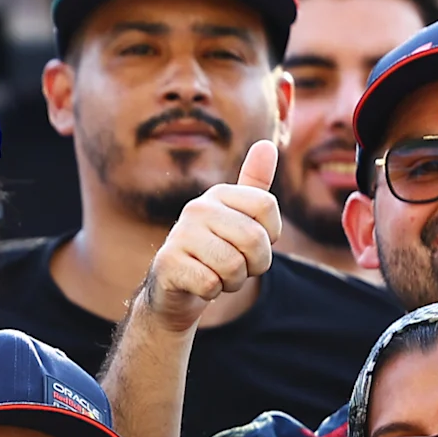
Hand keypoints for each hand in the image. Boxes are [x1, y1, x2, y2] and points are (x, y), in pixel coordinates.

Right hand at [140, 139, 281, 332]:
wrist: (174, 289)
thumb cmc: (214, 253)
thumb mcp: (238, 218)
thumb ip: (254, 185)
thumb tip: (266, 144)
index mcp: (218, 194)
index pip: (267, 205)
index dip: (270, 235)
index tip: (250, 243)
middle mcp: (196, 208)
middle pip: (254, 238)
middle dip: (253, 265)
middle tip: (236, 267)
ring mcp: (179, 235)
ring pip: (233, 265)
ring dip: (232, 282)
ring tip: (216, 276)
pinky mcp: (167, 263)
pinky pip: (211, 283)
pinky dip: (211, 293)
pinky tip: (198, 285)